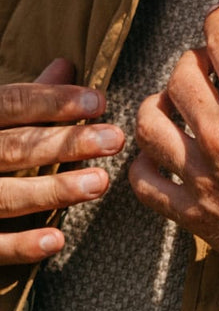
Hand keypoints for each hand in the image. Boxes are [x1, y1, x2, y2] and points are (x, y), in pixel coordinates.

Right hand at [0, 58, 123, 263]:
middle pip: (13, 148)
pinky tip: (57, 240)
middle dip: (66, 143)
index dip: (53, 101)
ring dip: (54, 190)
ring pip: (6, 196)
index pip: (10, 103)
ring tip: (100, 183)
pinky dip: (22, 245)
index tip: (98, 101)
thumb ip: (21, 98)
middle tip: (115, 140)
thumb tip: (65, 65)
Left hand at [130, 7, 218, 282]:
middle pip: (180, 77)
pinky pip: (145, 184)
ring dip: (157, 107)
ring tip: (171, 107)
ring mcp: (201, 174)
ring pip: (150, 124)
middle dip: (192, 63)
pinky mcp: (194, 213)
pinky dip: (143, 167)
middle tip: (205, 69)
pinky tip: (157, 158)